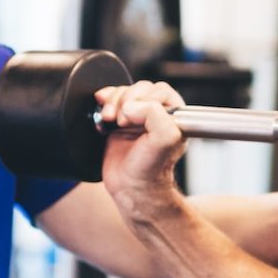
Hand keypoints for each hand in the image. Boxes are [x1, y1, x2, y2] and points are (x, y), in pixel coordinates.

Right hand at [95, 80, 189, 216]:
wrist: (131, 189)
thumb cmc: (151, 170)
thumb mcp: (164, 139)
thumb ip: (154, 114)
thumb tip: (130, 106)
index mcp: (173, 115)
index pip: (159, 90)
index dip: (144, 99)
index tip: (133, 117)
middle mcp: (156, 114)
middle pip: (139, 88)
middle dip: (125, 100)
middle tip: (121, 121)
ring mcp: (136, 118)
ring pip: (123, 93)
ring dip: (112, 102)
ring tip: (109, 120)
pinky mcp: (118, 122)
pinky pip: (110, 100)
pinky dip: (103, 103)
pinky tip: (103, 116)